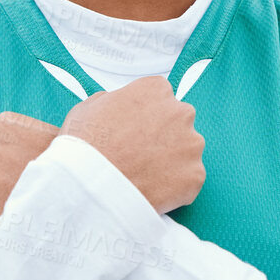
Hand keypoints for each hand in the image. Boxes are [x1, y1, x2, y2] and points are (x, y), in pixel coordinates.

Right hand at [58, 76, 205, 213]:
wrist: (88, 186)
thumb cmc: (84, 147)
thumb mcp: (89, 107)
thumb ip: (114, 101)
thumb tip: (120, 107)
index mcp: (155, 90)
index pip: (160, 97)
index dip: (146, 116)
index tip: (136, 130)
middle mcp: (180, 112)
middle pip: (178, 122)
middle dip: (163, 136)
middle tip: (140, 154)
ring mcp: (191, 145)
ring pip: (186, 151)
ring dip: (171, 160)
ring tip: (143, 175)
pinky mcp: (195, 175)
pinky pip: (188, 179)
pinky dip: (175, 186)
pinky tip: (152, 189)